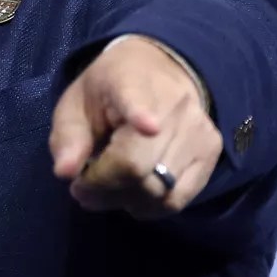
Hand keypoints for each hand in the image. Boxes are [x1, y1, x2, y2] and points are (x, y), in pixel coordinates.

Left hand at [48, 36, 221, 218]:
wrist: (161, 70)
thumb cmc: (109, 92)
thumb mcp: (76, 104)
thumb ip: (67, 137)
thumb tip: (65, 173)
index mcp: (131, 82)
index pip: (137, 98)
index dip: (141, 113)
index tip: (148, 126)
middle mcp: (174, 103)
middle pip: (139, 165)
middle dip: (103, 187)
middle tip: (83, 188)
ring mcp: (198, 128)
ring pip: (159, 189)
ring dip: (124, 200)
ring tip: (106, 188)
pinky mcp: (211, 151)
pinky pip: (177, 199)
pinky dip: (150, 206)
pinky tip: (133, 194)